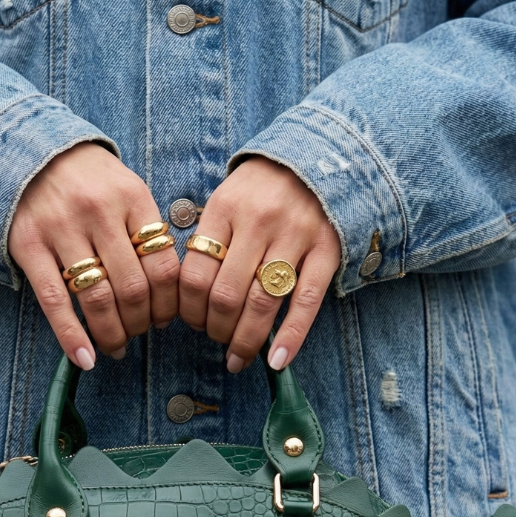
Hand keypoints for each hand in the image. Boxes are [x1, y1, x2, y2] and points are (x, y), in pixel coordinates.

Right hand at [8, 143, 179, 367]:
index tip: (166, 319)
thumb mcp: (127, 189)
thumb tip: (169, 293)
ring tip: (116, 346)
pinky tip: (85, 358)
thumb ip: (147, 231)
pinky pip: (54, 300)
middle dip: (141, 322)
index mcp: (132, 198)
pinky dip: (71, 335)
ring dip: (112, 333)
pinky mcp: (29, 244)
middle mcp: (98, 212)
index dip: (169, 304)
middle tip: (140, 333)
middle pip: (133, 288)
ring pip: (97, 298)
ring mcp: (61, 228)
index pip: (164, 266)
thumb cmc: (89, 180)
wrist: (29, 150)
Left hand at [178, 158, 340, 371]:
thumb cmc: (262, 188)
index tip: (192, 323)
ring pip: (262, 302)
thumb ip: (209, 241)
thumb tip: (190, 299)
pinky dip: (291, 336)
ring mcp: (294, 236)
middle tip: (216, 340)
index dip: (189, 309)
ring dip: (245, 339)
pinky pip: (306, 302)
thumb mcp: (227, 200)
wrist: (318, 155)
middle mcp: (258, 222)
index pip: (194, 273)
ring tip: (237, 358)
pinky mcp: (326, 249)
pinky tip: (276, 361)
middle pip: (226, 294)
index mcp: (225, 209)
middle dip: (216, 329)